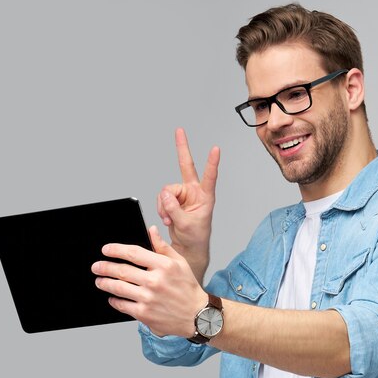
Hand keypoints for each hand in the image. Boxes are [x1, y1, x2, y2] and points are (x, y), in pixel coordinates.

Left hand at [91, 225, 207, 337]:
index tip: (106, 250)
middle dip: (105, 267)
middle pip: (122, 270)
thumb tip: (151, 230)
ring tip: (99, 281)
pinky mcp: (145, 314)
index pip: (133, 253)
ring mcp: (149, 298)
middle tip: (96, 266)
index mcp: (164, 265)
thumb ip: (162, 247)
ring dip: (105, 283)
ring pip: (119, 288)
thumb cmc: (188, 288)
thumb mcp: (180, 263)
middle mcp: (155, 281)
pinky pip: (123, 305)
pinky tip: (112, 297)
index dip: (116, 250)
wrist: (197, 315)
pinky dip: (114, 300)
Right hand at [157, 128, 219, 282]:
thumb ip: (174, 209)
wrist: (187, 247)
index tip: (216, 149)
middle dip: (182, 148)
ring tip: (170, 219)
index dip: (212, 163)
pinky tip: (167, 218)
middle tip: (179, 130)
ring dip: (164, 205)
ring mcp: (182, 195)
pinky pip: (162, 198)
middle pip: (186, 166)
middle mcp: (194, 192)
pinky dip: (161, 208)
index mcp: (205, 197)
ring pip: (166, 190)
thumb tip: (164, 194)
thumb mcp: (186, 225)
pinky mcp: (172, 201)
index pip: (209, 177)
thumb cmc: (195, 238)